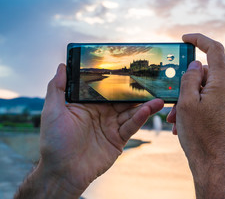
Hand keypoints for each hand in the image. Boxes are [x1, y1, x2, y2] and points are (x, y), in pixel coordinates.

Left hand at [15, 64, 163, 198]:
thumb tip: (63, 66)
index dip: (118, 81)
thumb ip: (57, 88)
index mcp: (88, 105)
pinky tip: (146, 111)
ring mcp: (111, 127)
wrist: (63, 172)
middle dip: (137, 92)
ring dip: (145, 105)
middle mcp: (101, 114)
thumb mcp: (52, 111)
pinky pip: (130, 126)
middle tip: (152, 83)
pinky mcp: (118, 140)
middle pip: (123, 100)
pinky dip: (139, 119)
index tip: (130, 70)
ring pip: (131, 112)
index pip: (106, 90)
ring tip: (158, 99)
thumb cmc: (53, 143)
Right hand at [167, 34, 224, 197]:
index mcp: (222, 83)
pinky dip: (196, 107)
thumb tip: (196, 65)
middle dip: (186, 85)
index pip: (215, 50)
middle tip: (171, 103)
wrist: (214, 164)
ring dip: (188, 100)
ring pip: (205, 90)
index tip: (185, 38)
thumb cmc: (200, 136)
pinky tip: (184, 124)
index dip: (200, 40)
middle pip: (205, 74)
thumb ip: (190, 78)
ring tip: (175, 120)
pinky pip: (210, 101)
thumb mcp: (186, 103)